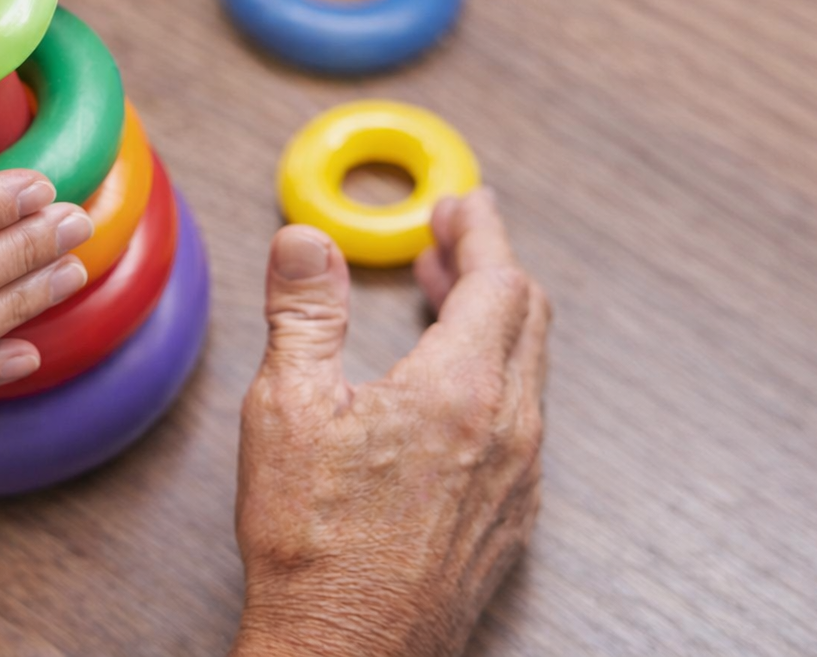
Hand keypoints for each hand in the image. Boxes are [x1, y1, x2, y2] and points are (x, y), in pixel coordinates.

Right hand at [232, 190, 550, 656]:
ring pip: (528, 370)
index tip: (464, 204)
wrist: (345, 653)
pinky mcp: (511, 520)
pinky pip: (523, 421)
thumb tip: (305, 241)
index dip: (482, 230)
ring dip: (493, 321)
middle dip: (490, 266)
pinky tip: (450, 388)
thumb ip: (304, 311)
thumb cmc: (314, 544)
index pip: (499, 280)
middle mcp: (508, 431)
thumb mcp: (288, 407)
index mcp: (460, 391)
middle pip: (527, 317)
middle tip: (449, 241)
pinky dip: (495, 376)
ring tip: (444, 303)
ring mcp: (518, 480)